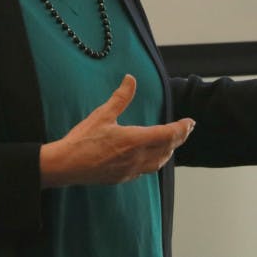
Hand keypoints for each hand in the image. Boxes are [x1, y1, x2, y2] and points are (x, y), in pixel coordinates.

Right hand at [39, 75, 194, 187]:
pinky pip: (147, 170)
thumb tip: (131, 79)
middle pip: (167, 149)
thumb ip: (120, 97)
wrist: (66, 166)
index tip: (190, 122)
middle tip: (187, 129)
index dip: (182, 128)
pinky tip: (150, 157)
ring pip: (159, 162)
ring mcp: (131, 170)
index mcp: (135, 140)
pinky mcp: (123, 177)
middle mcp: (137, 157)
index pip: (168, 134)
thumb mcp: (102, 115)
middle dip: (180, 138)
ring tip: (172, 143)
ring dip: (169, 151)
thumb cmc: (82, 140)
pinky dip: (156, 161)